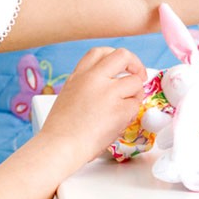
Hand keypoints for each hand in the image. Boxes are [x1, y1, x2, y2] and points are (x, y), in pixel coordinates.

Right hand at [39, 47, 145, 163]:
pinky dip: (131, 113)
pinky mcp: (119, 109)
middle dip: (136, 64)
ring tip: (124, 108)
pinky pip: (135, 105)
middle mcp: (94, 78)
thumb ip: (88, 85)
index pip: (100, 52)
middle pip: (123, 55)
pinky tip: (119, 122)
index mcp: (79, 75)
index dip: (116, 57)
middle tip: (139, 76)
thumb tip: (110, 85)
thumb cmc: (61, 130)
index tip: (122, 66)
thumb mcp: (69, 95)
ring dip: (135, 94)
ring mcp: (108, 92)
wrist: (60, 146)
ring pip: (135, 82)